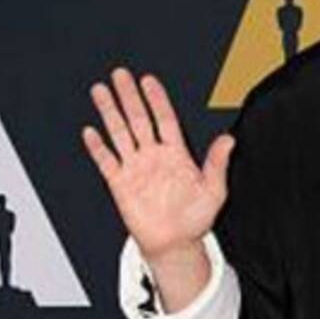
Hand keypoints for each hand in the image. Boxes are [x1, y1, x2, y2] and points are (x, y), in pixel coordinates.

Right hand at [81, 65, 234, 264]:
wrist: (175, 243)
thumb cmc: (195, 218)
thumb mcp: (214, 190)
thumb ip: (218, 163)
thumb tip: (229, 139)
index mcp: (176, 154)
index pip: (164, 120)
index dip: (157, 100)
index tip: (149, 81)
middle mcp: (153, 156)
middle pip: (138, 120)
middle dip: (129, 97)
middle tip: (120, 75)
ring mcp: (135, 168)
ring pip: (120, 134)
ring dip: (110, 112)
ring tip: (100, 91)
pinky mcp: (120, 184)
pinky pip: (107, 162)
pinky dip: (98, 147)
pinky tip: (90, 132)